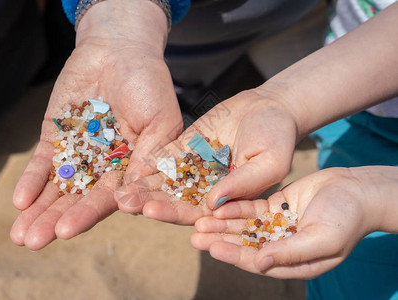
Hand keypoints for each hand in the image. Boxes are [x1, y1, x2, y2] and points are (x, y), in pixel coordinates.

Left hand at [10, 0, 181, 249]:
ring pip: (59, 187)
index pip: (113, 196)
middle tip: (36, 242)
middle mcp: (105, 167)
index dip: (92, 211)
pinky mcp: (58, 139)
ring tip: (21, 236)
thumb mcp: (161, 119)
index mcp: (133, 168)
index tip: (70, 227)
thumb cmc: (148, 83)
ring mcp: (80, 154)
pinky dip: (32, 180)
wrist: (119, 49)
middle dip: (58, 219)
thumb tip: (133, 195)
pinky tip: (20, 201)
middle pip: (81, 199)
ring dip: (39, 210)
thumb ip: (152, 155)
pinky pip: (44, 163)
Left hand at [115, 88, 298, 223]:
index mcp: (226, 200)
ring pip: (165, 179)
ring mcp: (193, 167)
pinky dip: (148, 160)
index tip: (152, 211)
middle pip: (174, 199)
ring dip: (142, 184)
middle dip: (150, 201)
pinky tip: (130, 162)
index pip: (197, 213)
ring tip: (118, 187)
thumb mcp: (270, 162)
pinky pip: (165, 154)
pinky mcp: (185, 146)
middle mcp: (205, 188)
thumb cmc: (278, 137)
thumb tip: (213, 203)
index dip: (174, 213)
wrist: (271, 107)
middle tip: (125, 202)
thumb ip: (244, 183)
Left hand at [191, 167, 386, 278]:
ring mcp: (276, 225)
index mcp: (292, 262)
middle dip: (220, 241)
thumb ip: (292, 252)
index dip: (233, 255)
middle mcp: (280, 246)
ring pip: (244, 227)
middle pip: (244, 245)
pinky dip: (235, 208)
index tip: (212, 248)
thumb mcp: (323, 239)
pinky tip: (218, 206)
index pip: (257, 262)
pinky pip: (251, 210)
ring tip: (200, 222)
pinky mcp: (274, 206)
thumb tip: (261, 263)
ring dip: (222, 225)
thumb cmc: (347, 219)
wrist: (358, 190)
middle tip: (195, 236)